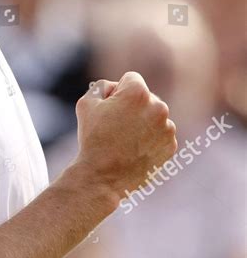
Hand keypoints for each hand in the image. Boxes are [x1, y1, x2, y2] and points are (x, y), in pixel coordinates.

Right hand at [74, 72, 176, 200]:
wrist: (103, 177)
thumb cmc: (93, 138)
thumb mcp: (87, 103)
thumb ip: (102, 86)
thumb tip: (116, 87)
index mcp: (138, 92)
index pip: (130, 79)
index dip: (116, 92)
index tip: (109, 110)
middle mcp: (158, 106)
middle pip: (145, 97)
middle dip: (132, 107)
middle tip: (116, 127)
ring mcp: (167, 127)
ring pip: (154, 116)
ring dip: (142, 123)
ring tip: (125, 141)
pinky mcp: (171, 145)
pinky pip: (160, 134)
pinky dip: (150, 139)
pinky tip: (135, 150)